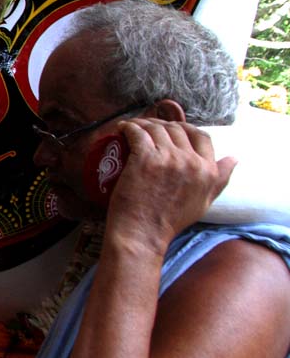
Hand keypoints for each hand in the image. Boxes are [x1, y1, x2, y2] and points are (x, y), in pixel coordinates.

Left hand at [106, 118, 235, 247]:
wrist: (142, 234)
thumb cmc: (169, 222)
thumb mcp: (204, 202)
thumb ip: (219, 180)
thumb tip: (234, 159)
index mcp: (207, 171)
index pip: (202, 136)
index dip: (186, 129)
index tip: (172, 131)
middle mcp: (191, 161)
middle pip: (177, 129)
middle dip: (162, 124)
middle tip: (147, 130)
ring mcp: (169, 158)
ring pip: (156, 128)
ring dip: (143, 123)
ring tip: (132, 128)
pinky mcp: (145, 158)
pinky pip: (138, 132)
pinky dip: (129, 127)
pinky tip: (123, 128)